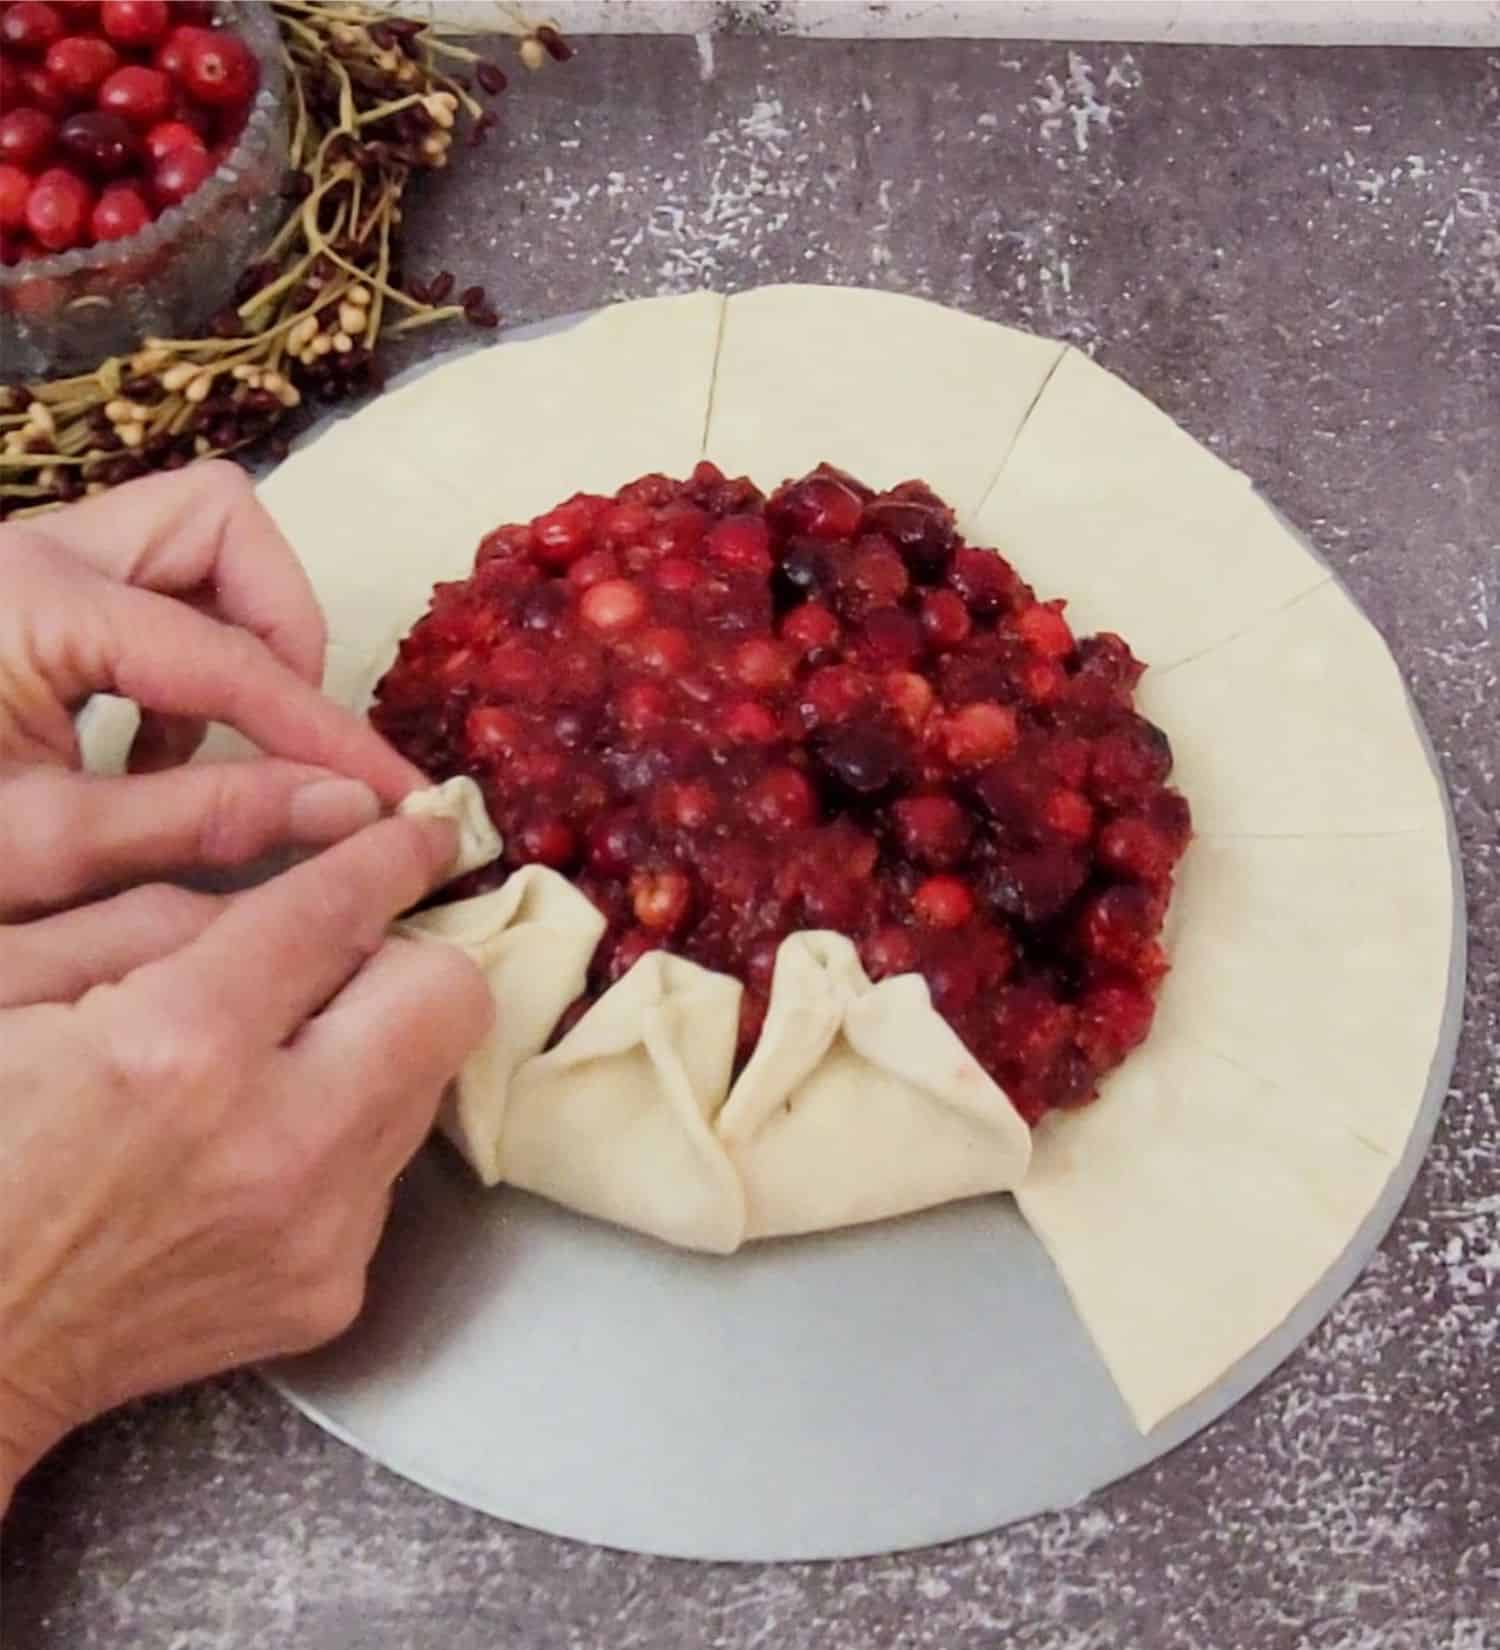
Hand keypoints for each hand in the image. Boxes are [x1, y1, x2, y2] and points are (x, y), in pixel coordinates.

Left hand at [0, 460, 417, 793]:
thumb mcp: (44, 848)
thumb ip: (201, 820)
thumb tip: (351, 805)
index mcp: (35, 599)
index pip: (227, 656)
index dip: (324, 731)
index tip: (394, 790)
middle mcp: (38, 550)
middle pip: (222, 522)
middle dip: (282, 624)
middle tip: (283, 728)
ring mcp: (35, 563)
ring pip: (192, 545)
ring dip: (236, 638)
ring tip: (208, 749)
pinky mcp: (30, 595)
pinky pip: (148, 589)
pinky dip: (185, 659)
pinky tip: (152, 750)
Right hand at [0, 815, 491, 1507]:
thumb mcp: (17, 994)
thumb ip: (157, 920)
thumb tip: (302, 887)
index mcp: (179, 1047)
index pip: (337, 913)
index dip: (390, 857)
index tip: (423, 833)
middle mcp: (276, 1142)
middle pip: (447, 999)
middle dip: (407, 960)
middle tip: (340, 967)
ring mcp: (318, 1230)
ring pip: (429, 1083)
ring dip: (376, 1050)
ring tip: (279, 1068)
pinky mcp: (332, 1290)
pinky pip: (385, 1172)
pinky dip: (342, 1141)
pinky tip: (255, 1154)